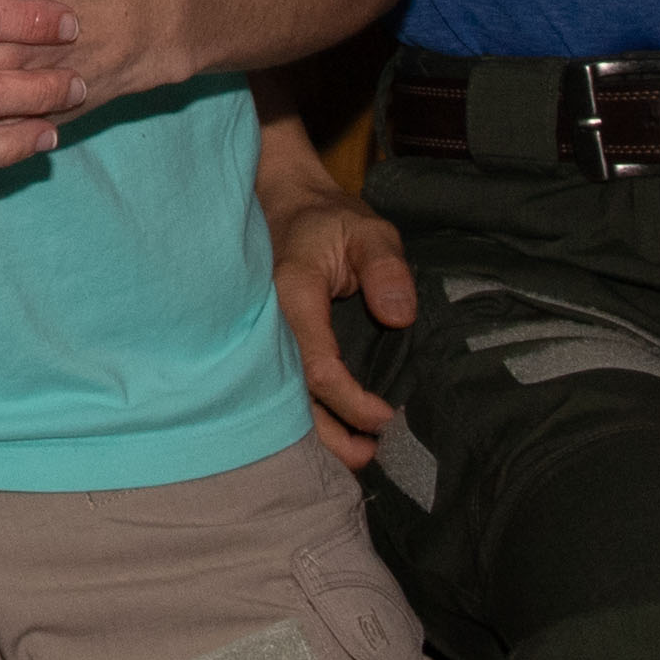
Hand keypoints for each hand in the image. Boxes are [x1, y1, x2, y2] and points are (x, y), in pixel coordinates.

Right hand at [260, 172, 413, 466]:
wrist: (283, 204)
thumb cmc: (330, 221)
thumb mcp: (368, 230)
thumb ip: (386, 267)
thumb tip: (398, 317)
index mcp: (291, 295)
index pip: (318, 366)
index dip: (352, 401)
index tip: (386, 417)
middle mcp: (268, 323)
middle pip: (291, 396)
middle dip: (330, 435)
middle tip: (371, 455)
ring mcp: (262, 335)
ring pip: (280, 398)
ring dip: (317, 433)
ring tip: (358, 454)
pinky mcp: (266, 343)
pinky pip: (280, 385)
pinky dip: (305, 415)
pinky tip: (331, 430)